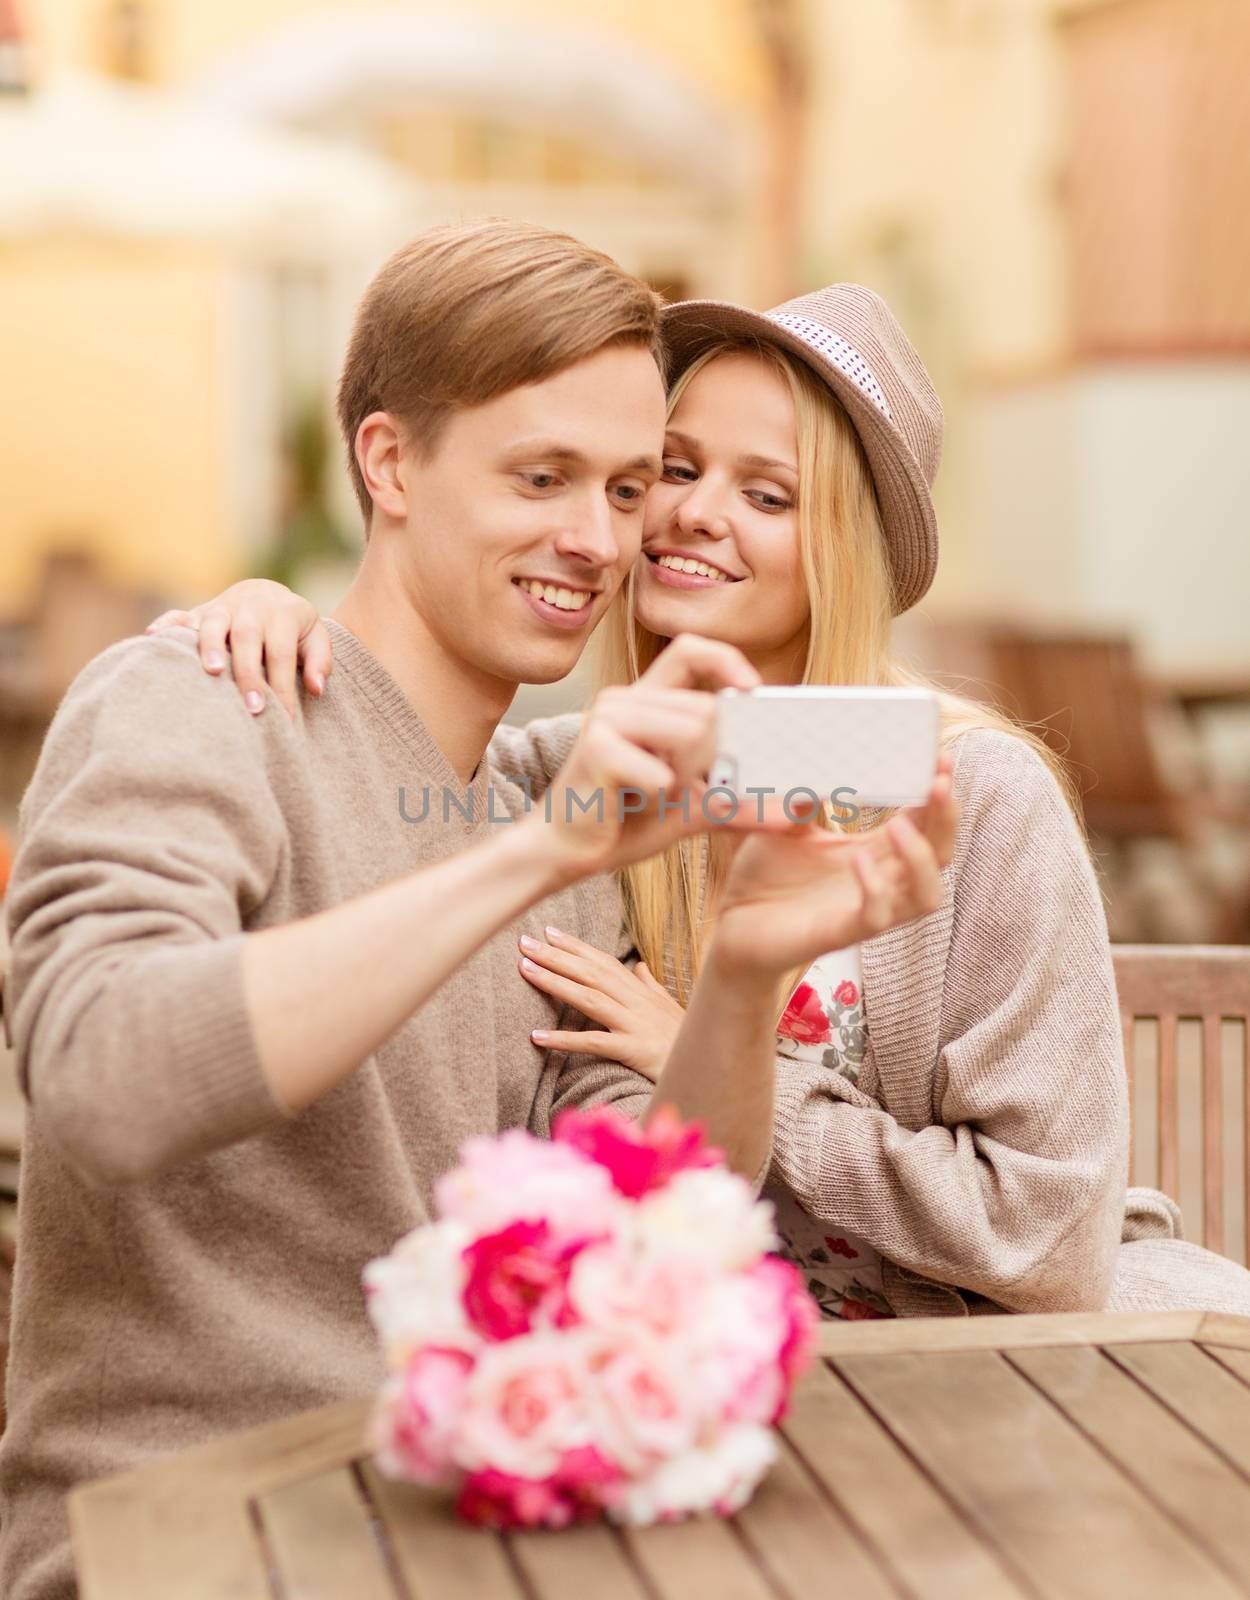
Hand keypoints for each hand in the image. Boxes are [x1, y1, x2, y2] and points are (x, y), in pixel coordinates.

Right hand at [146, 580, 332, 718]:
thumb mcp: (316, 637)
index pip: (282, 653)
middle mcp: (250, 607)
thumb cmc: (293, 628)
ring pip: (214, 623)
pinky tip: (153, 638)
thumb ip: (320, 661)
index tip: (286, 718)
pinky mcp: (200, 611)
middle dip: (249, 674)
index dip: (284, 686)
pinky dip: (167, 624)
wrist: (267, 595)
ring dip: (210, 646)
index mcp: (282, 614)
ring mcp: (223, 608)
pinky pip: (180, 614)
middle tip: (252, 708)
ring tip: (212, 672)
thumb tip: (316, 688)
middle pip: (248, 638)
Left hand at [517, 926, 684, 1080]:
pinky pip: (594, 1043)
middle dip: (556, 956)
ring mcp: (635, 1024)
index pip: (603, 962)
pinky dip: (564, 1039)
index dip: (576, 946)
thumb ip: (651, 986)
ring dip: (555, 983)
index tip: (549, 933)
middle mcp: (636, 1002)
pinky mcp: (634, 1050)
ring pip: (589, 998)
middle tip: (524, 942)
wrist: (711, 1067)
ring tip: (526, 970)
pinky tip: (538, 1037)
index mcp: (641, 991)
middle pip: (591, 973)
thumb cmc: (687, 1039)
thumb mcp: (670, 1008)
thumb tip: (640, 966)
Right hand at [529, 633, 795, 882]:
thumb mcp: (688, 808)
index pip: (693, 650)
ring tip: (650, 795)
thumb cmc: (622, 823)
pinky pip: (663, 773)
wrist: (563, 852)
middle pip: (707, 710)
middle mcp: (625, 699)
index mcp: (645, 701)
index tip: (754, 691)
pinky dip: (659, 799)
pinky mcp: (597, 748)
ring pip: (691, 735)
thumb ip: (737, 800)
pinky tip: (628, 804)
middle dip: (712, 760)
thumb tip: (798, 807)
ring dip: (684, 780)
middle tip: (679, 788)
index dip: (729, 660)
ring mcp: (607, 718)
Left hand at [710, 756, 958, 980]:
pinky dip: (876, 891)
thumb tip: (813, 752)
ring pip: (927, 895)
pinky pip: (877, 918)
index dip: (938, 792)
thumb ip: (803, 795)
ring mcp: (865, 910)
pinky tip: (860, 862)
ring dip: (921, 858)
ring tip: (899, 825)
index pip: (924, 821)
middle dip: (946, 816)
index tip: (941, 755)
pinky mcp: (840, 933)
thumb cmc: (765, 877)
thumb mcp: (786, 826)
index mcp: (873, 851)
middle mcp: (881, 881)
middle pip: (940, 853)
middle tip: (938, 780)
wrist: (730, 926)